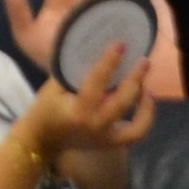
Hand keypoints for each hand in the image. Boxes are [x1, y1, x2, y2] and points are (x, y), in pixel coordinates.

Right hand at [21, 42, 150, 168]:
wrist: (41, 140)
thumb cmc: (46, 109)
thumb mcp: (53, 87)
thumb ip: (74, 72)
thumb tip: (96, 47)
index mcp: (78, 111)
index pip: (97, 82)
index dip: (109, 62)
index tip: (120, 44)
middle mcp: (95, 126)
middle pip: (122, 102)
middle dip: (135, 80)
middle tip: (143, 61)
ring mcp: (106, 138)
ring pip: (136, 124)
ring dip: (145, 102)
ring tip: (146, 82)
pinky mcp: (112, 143)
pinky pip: (137, 132)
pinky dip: (146, 116)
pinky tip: (147, 97)